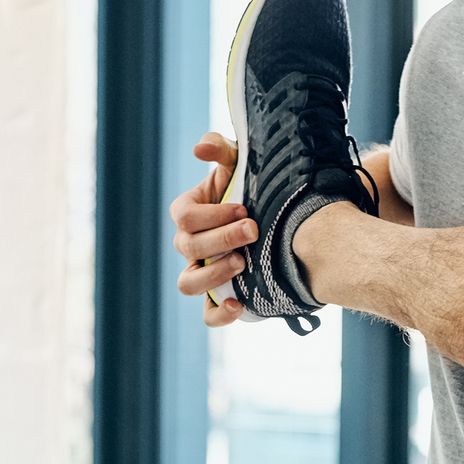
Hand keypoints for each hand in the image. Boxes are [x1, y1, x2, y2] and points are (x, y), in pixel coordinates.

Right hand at [169, 132, 252, 326]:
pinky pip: (208, 314)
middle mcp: (190, 246)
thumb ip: (221, 150)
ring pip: (188, 283)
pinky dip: (219, 314)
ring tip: (242, 264)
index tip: (243, 208)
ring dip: (213, 274)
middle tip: (253, 229)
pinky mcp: (220, 297)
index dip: (211, 214)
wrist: (279, 220)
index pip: (184, 216)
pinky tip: (238, 304)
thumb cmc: (253, 189)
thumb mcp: (240, 164)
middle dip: (221, 237)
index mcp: (189, 213)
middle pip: (187, 247)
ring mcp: (202, 273)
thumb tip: (199, 148)